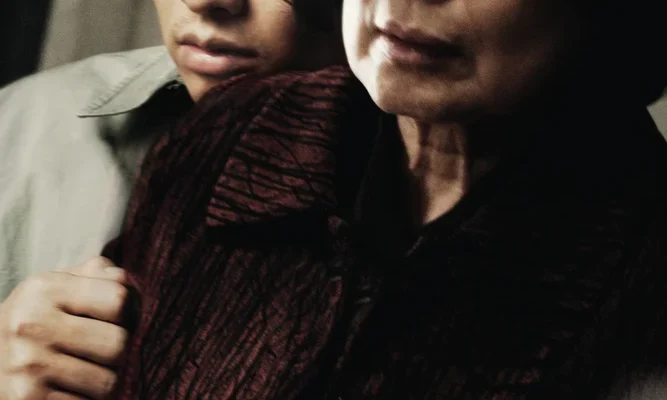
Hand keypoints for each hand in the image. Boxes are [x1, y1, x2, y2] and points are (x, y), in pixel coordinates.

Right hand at [0, 257, 129, 399]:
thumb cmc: (35, 320)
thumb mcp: (56, 289)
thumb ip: (95, 275)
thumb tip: (125, 280)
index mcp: (44, 289)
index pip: (117, 299)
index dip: (126, 312)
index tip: (114, 320)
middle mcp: (32, 324)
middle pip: (117, 343)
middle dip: (118, 352)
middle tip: (102, 352)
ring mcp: (28, 364)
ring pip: (107, 381)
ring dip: (104, 380)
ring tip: (87, 371)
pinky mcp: (27, 398)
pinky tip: (70, 389)